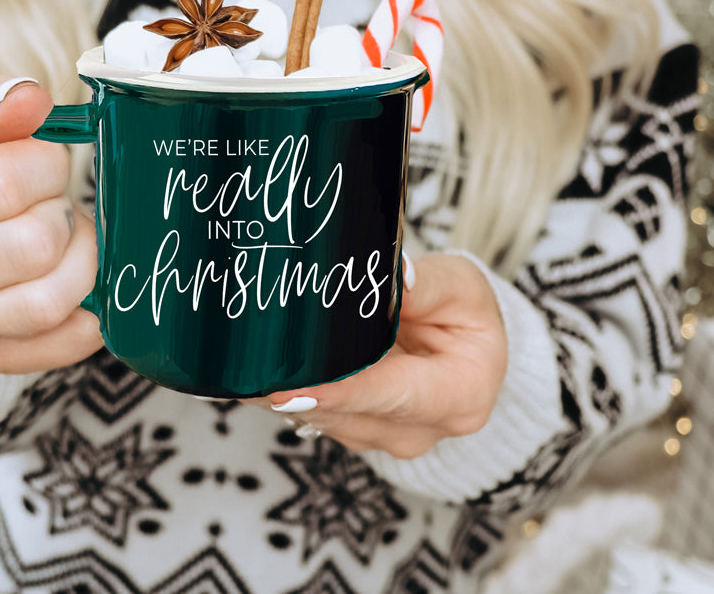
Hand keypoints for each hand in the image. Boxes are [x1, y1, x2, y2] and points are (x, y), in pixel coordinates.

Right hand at [0, 77, 103, 374]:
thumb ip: (2, 106)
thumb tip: (30, 98)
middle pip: (34, 244)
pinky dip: (90, 313)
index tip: (43, 162)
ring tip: (71, 239)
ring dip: (82, 261)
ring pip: (49, 300)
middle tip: (56, 204)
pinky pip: (62, 343)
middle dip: (64, 214)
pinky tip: (83, 284)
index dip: (45, 165)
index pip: (3, 184)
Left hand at [258, 253, 507, 458]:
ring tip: (248, 363)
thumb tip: (391, 277)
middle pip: (349, 412)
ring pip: (325, 418)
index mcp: (461, 396)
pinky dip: (289, 393)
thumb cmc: (466, 314)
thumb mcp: (462, 286)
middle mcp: (421, 429)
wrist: (466, 344)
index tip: (293, 387)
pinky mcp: (356, 429)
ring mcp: (385, 436)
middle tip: (252, 366)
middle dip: (300, 391)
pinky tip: (258, 369)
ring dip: (286, 394)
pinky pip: (315, 414)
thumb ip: (427, 284)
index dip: (340, 392)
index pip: (392, 395)